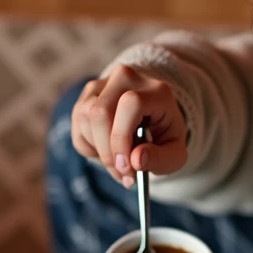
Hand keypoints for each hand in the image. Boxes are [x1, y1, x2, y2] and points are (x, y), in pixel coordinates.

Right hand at [70, 65, 188, 187]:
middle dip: (107, 151)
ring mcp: (103, 84)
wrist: (153, 116)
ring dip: (98, 150)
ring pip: (85, 117)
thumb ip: (160, 159)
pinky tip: (107, 149)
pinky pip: (78, 123)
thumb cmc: (164, 136)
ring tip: (118, 164)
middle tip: (121, 174)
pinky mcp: (87, 94)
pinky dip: (90, 145)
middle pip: (101, 112)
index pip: (130, 104)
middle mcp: (126, 78)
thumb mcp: (174, 154)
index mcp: (155, 89)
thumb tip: (136, 160)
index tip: (126, 166)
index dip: (122, 137)